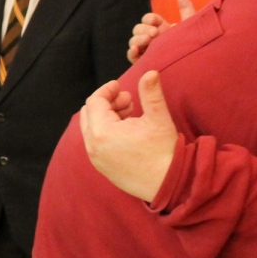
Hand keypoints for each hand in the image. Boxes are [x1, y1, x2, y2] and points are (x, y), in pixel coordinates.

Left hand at [79, 71, 178, 201]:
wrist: (168, 185)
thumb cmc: (164, 152)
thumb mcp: (158, 118)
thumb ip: (150, 93)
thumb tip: (150, 72)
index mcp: (102, 132)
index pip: (95, 101)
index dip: (107, 90)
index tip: (121, 86)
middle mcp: (93, 146)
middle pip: (88, 114)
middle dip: (106, 103)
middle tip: (128, 100)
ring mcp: (96, 159)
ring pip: (91, 128)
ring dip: (106, 117)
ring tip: (130, 113)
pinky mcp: (102, 168)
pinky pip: (96, 143)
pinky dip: (106, 131)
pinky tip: (127, 130)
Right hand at [127, 0, 195, 62]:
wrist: (196, 67)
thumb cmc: (195, 45)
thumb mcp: (191, 26)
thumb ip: (186, 8)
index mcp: (163, 29)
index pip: (149, 19)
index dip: (150, 19)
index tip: (155, 22)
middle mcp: (153, 39)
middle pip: (138, 29)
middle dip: (143, 28)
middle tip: (154, 34)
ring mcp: (148, 51)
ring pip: (134, 41)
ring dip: (138, 39)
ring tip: (147, 41)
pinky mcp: (144, 64)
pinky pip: (132, 57)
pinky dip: (131, 52)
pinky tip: (135, 50)